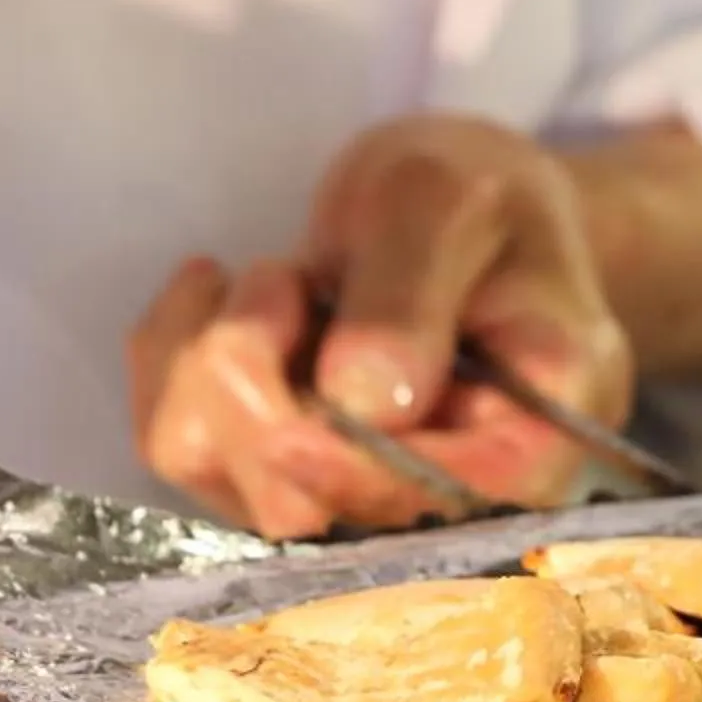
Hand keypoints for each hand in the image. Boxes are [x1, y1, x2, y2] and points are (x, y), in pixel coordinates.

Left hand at [130, 116, 633, 536]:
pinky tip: (222, 292)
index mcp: (530, 440)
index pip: (441, 501)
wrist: (461, 208)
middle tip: (285, 277)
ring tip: (282, 280)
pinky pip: (176, 437)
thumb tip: (364, 402)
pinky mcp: (271, 467)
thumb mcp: (452, 201)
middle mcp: (439, 494)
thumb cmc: (479, 197)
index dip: (352, 472)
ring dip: (211, 358)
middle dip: (255, 387)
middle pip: (307, 505)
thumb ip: (413, 293)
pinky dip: (171, 352)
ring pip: (219, 471)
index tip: (287, 424)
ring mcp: (346, 488)